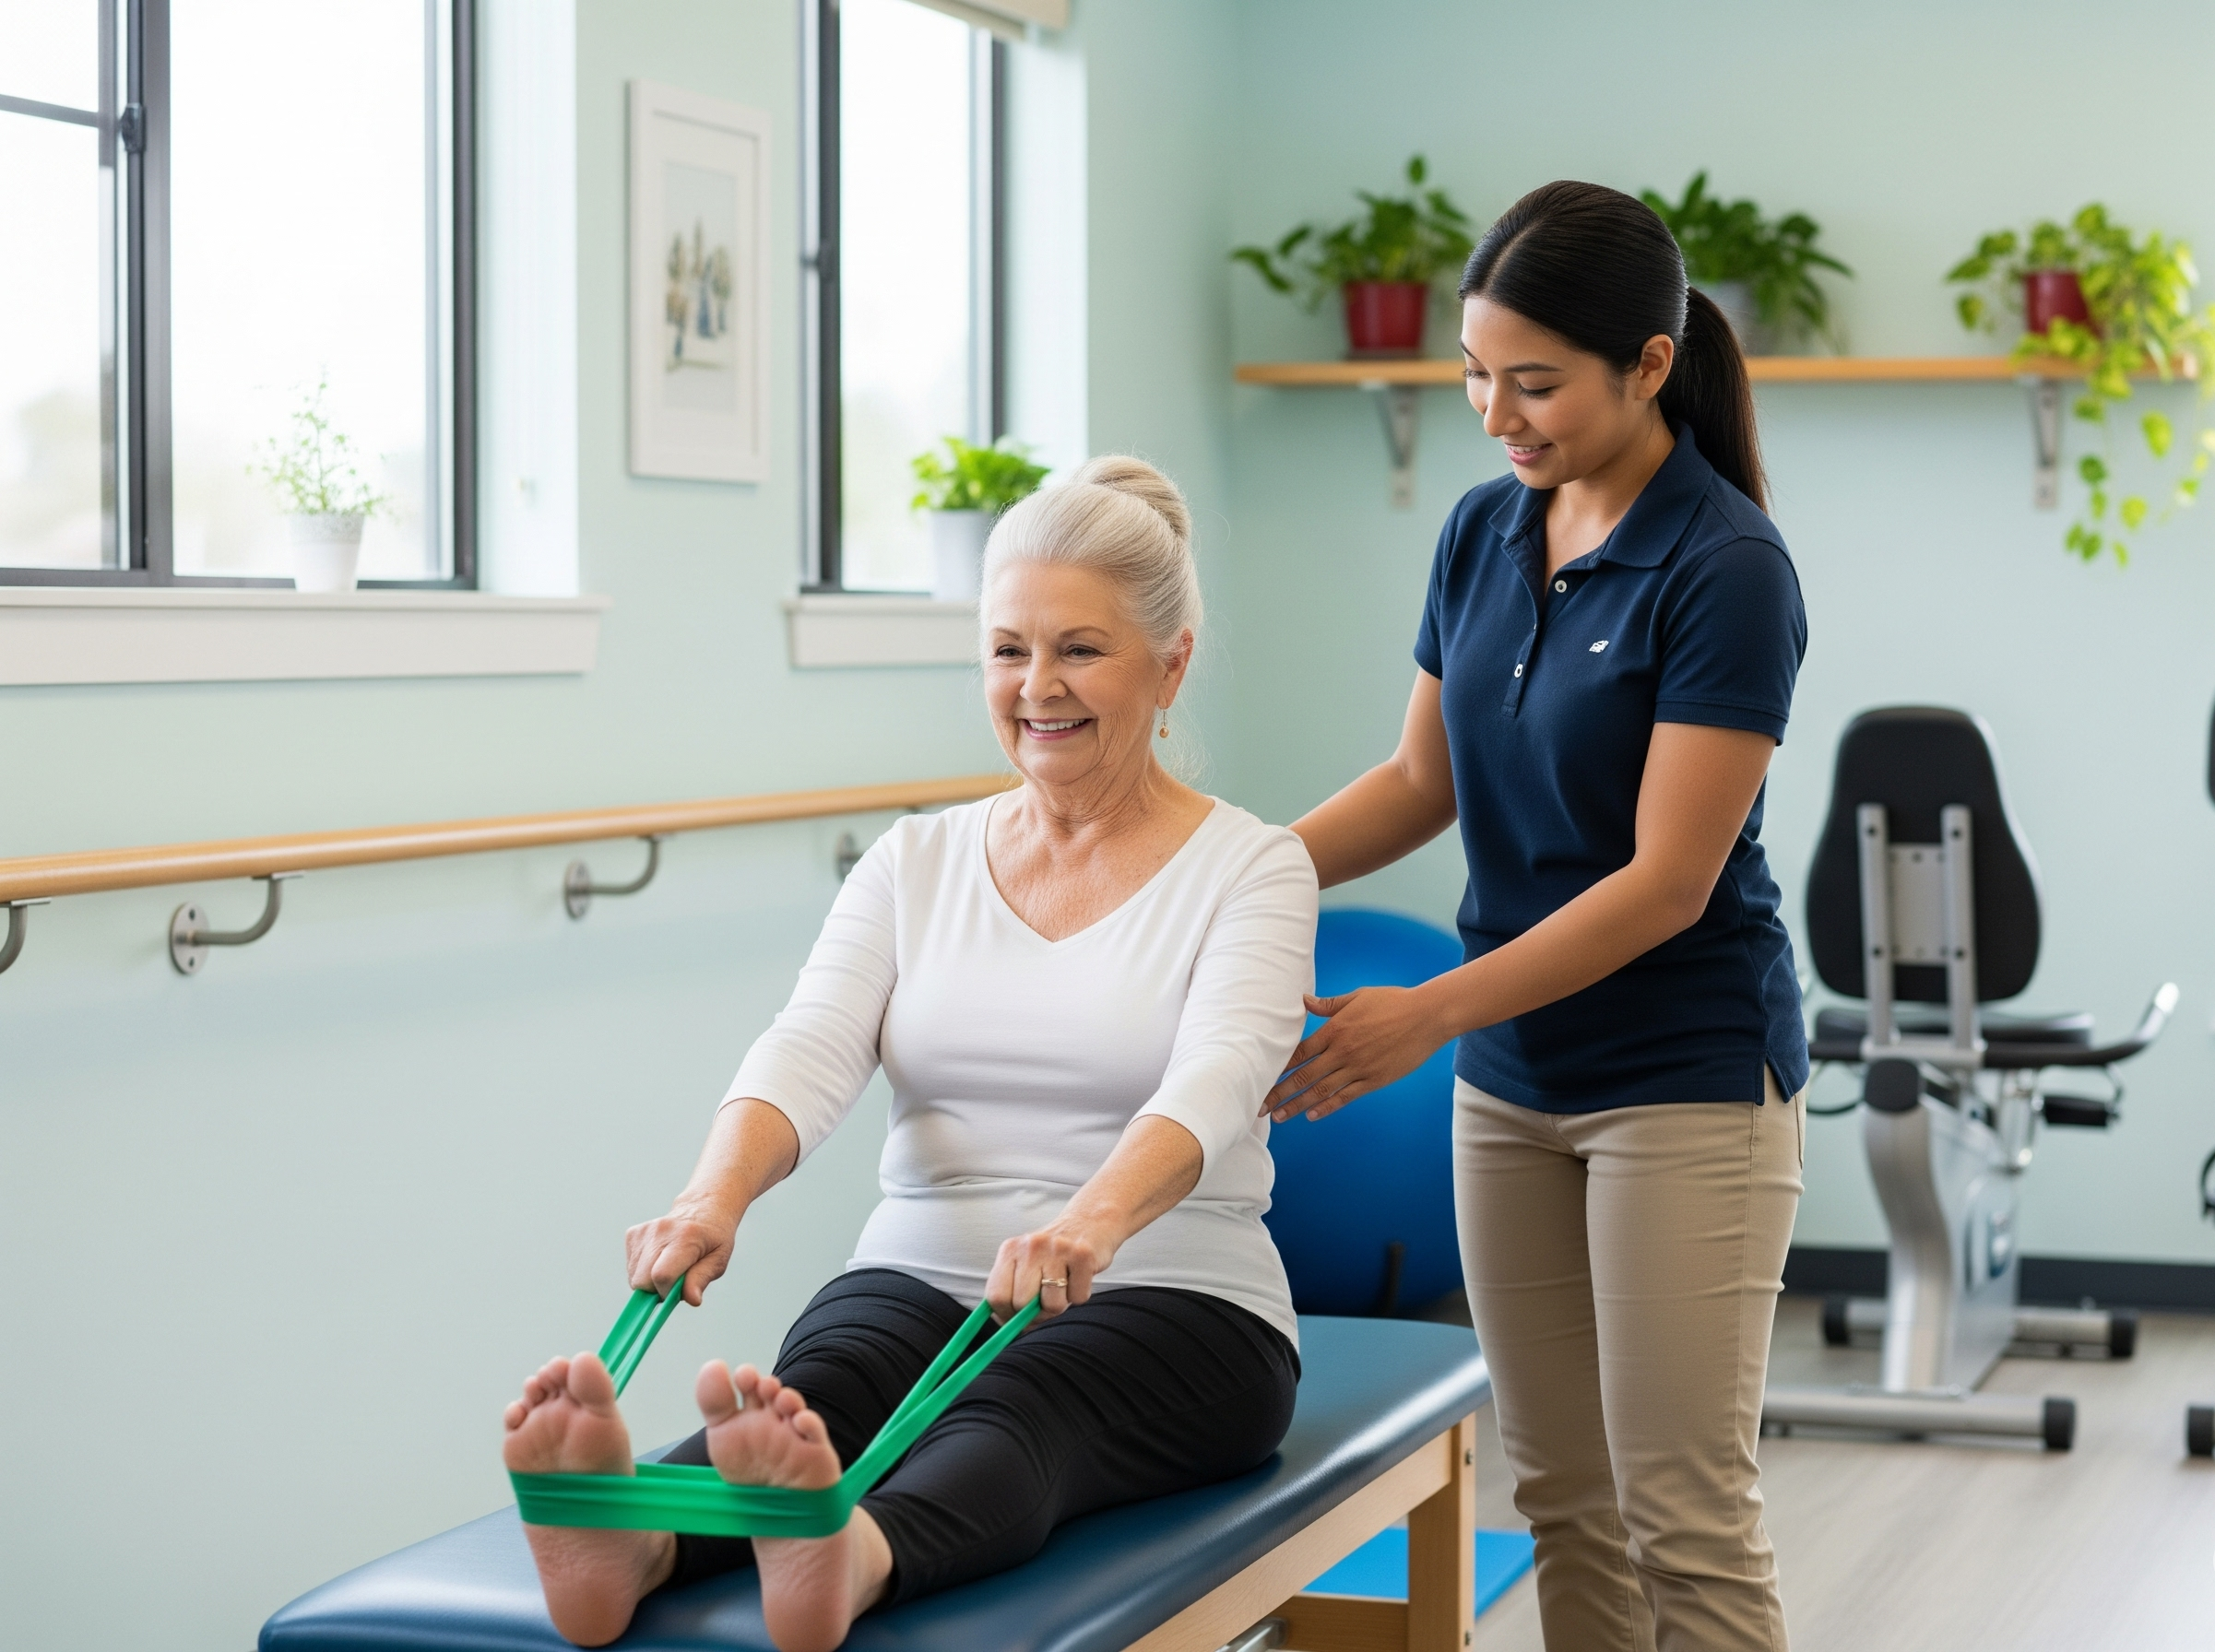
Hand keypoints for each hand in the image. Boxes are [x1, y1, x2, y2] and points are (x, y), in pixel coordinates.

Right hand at [625, 1197, 741, 1305]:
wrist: (702, 1208)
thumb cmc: (713, 1238)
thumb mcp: (718, 1259)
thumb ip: (701, 1279)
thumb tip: (693, 1299)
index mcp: (685, 1237)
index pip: (662, 1275)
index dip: (667, 1292)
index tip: (678, 1291)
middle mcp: (660, 1231)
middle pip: (643, 1280)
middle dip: (657, 1290)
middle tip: (676, 1280)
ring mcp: (644, 1231)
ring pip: (634, 1277)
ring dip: (650, 1282)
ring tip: (670, 1267)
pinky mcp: (632, 1234)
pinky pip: (631, 1268)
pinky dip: (643, 1271)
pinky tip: (659, 1259)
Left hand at [986, 1221, 1111, 1321]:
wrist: (1090, 1221)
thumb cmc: (1054, 1252)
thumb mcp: (1026, 1264)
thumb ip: (1012, 1292)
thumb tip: (1005, 1327)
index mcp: (1010, 1250)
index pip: (995, 1296)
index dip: (1005, 1316)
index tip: (1015, 1318)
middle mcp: (1031, 1247)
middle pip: (1022, 1304)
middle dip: (1035, 1314)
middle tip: (1045, 1301)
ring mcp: (1057, 1249)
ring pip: (1052, 1305)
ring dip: (1060, 1304)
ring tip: (1064, 1284)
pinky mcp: (1083, 1256)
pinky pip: (1078, 1298)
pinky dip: (1080, 1294)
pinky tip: (1079, 1276)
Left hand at [1262, 984, 1452, 1122]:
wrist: (1427, 1016)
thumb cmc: (1392, 1002)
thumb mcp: (1358, 997)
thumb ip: (1328, 1004)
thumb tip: (1302, 1000)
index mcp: (1335, 1030)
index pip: (1299, 1052)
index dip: (1279, 1066)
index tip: (1261, 1076)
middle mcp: (1343, 1052)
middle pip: (1304, 1076)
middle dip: (1280, 1092)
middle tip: (1260, 1106)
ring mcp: (1359, 1068)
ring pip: (1321, 1091)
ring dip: (1298, 1105)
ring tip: (1279, 1116)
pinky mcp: (1374, 1080)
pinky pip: (1346, 1097)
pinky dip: (1328, 1107)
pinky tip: (1312, 1116)